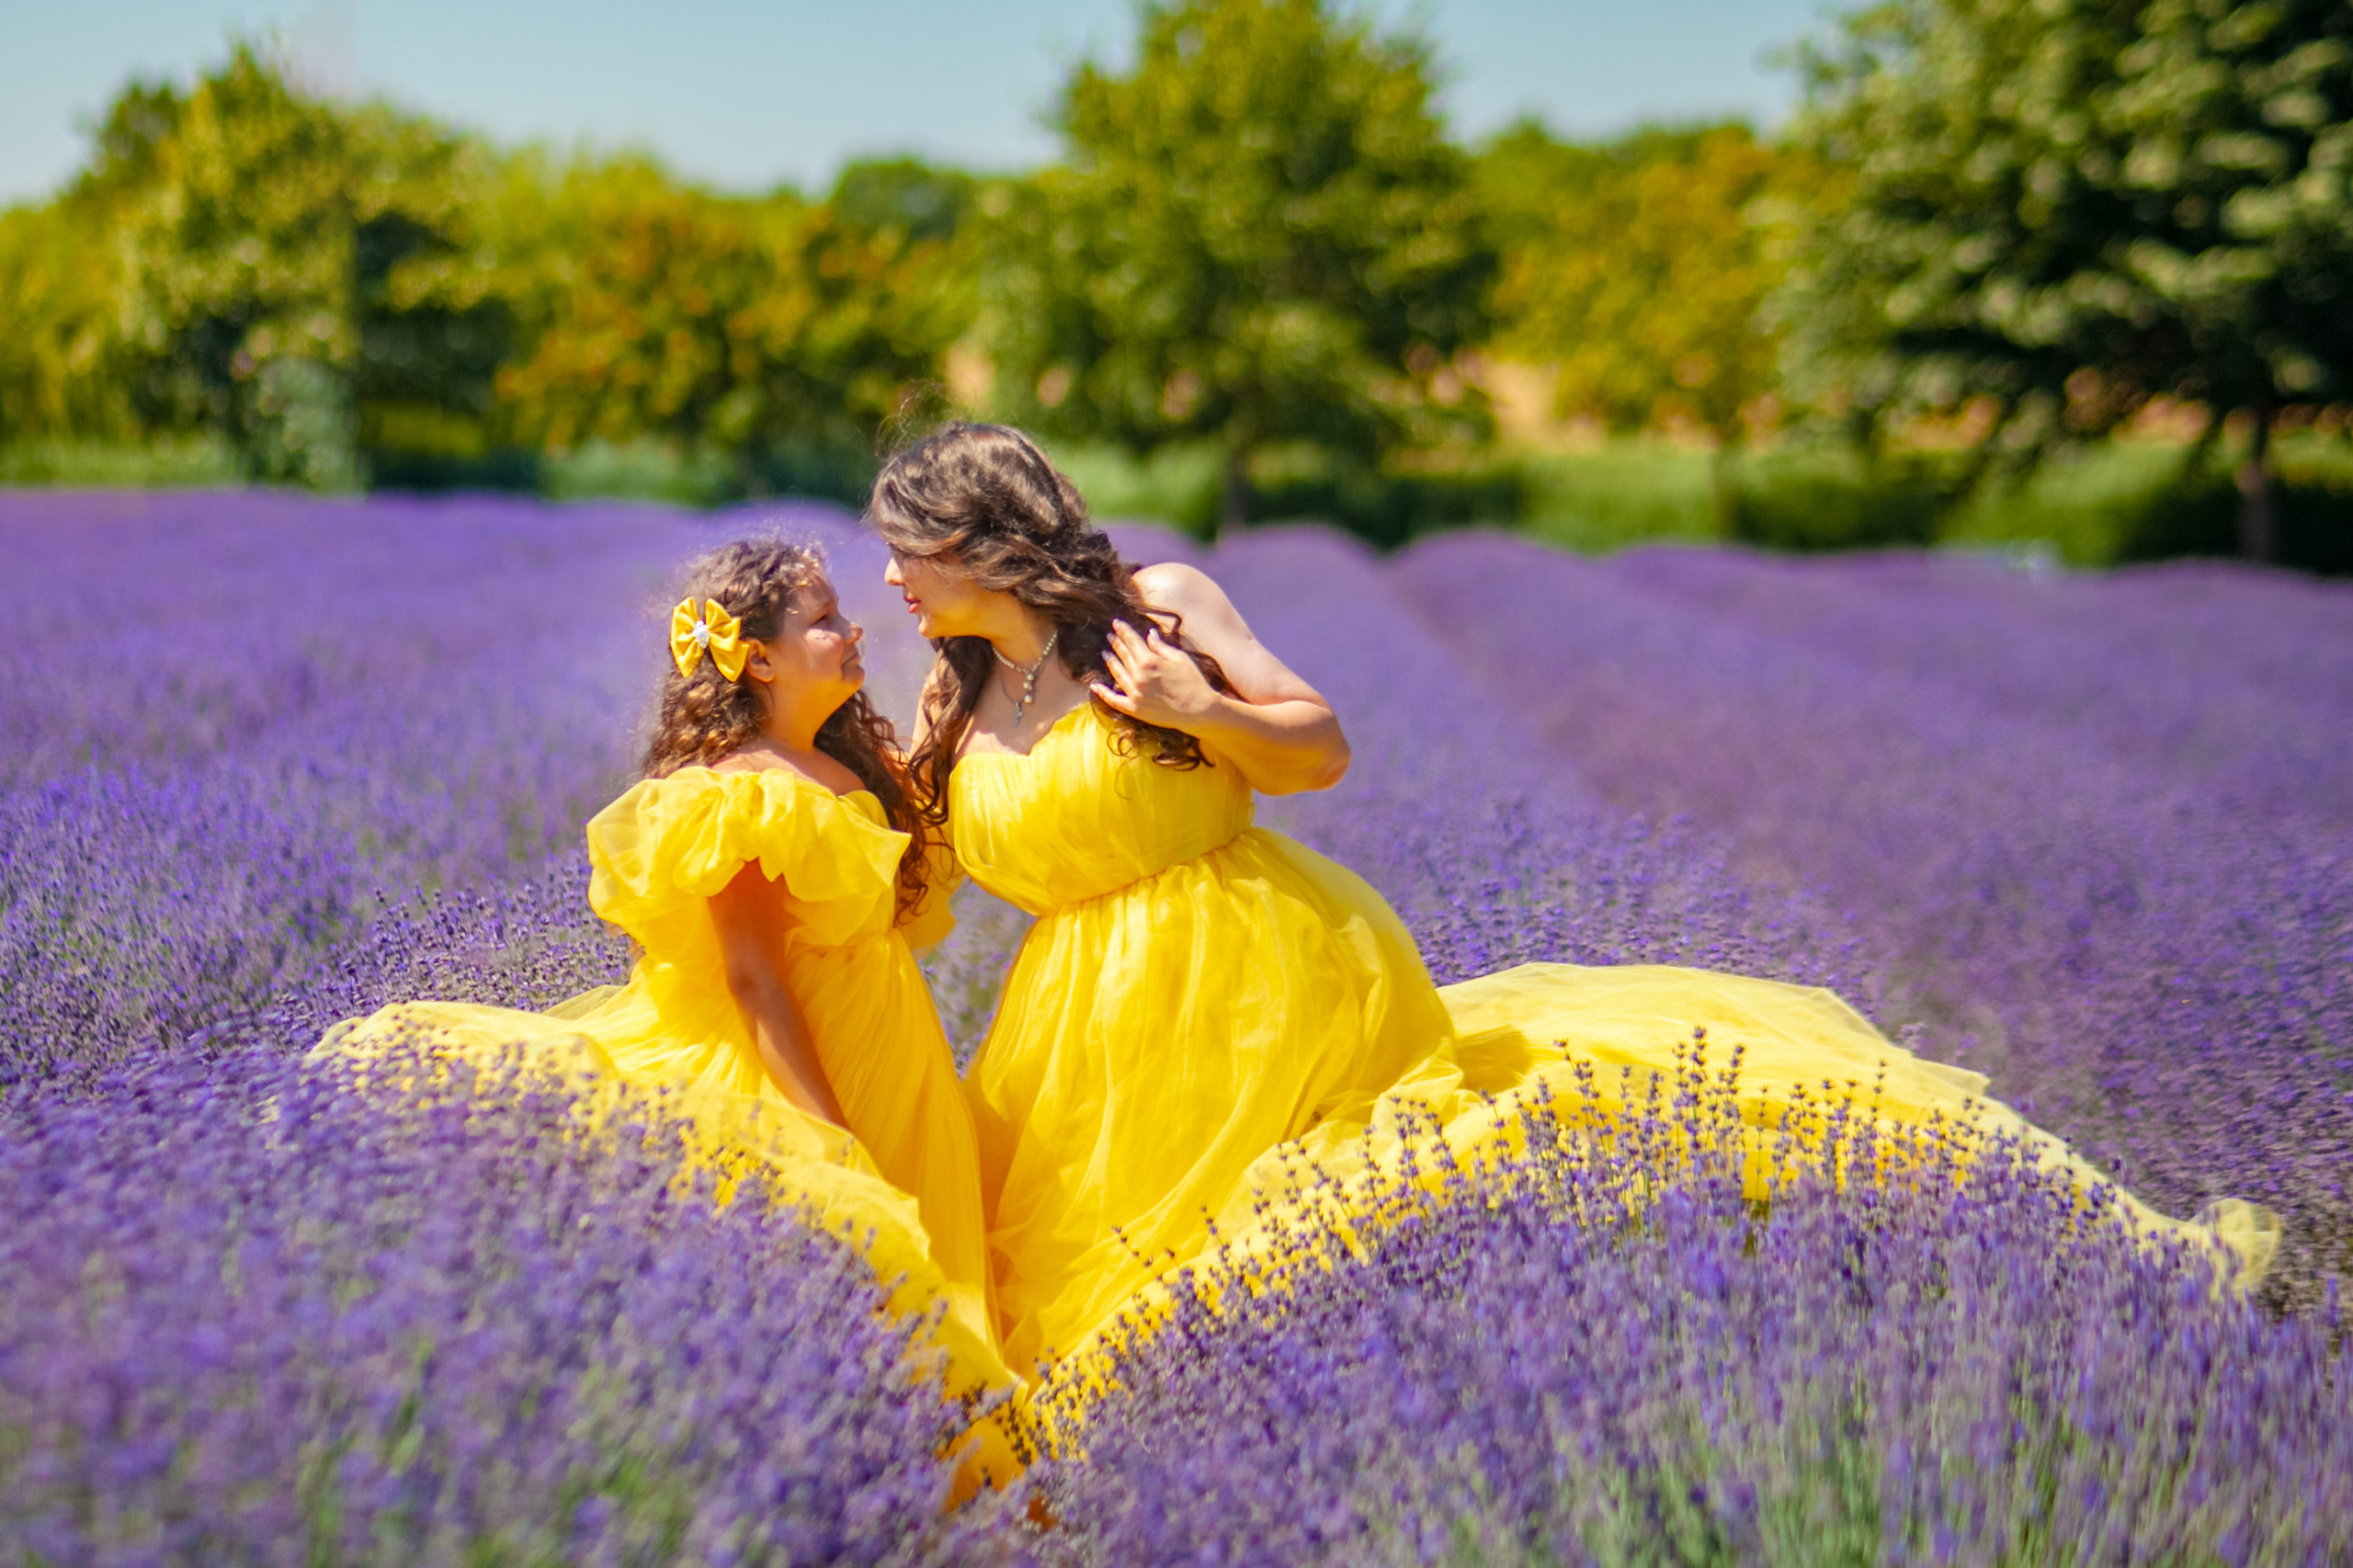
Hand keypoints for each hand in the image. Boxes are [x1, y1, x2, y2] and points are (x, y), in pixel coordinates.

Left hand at [1090, 620, 1222, 730]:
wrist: (1198, 710)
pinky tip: (1095, 685)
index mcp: (1149, 661)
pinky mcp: (1135, 709)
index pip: (1132, 641)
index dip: (1123, 631)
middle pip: (1123, 655)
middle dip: (1116, 643)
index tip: (1116, 623)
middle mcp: (1138, 676)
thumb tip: (1149, 635)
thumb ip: (1161, 646)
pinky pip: (1114, 700)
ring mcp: (1135, 694)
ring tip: (1105, 653)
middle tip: (1110, 635)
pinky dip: (1103, 693)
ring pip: (1117, 674)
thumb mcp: (1179, 658)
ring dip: (1110, 662)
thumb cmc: (1193, 682)